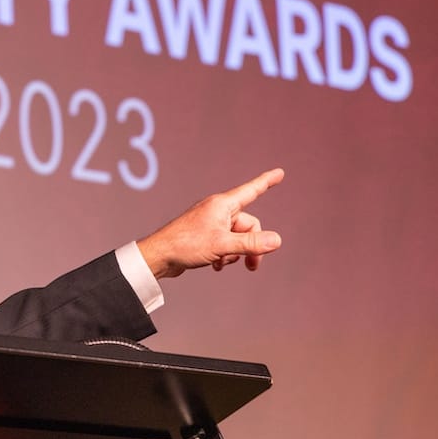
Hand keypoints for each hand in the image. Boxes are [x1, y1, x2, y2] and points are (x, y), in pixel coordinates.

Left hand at [137, 168, 283, 279]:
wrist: (158, 257)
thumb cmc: (185, 246)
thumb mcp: (222, 246)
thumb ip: (251, 244)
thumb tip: (277, 240)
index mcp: (222, 205)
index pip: (251, 191)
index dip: (266, 182)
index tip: (280, 172)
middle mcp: (217, 210)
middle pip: (249, 225)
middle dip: (252, 246)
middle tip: (252, 266)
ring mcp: (210, 223)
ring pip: (237, 237)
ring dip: (235, 253)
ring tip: (222, 263)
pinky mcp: (203, 236)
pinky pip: (225, 243)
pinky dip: (224, 255)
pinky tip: (216, 265)